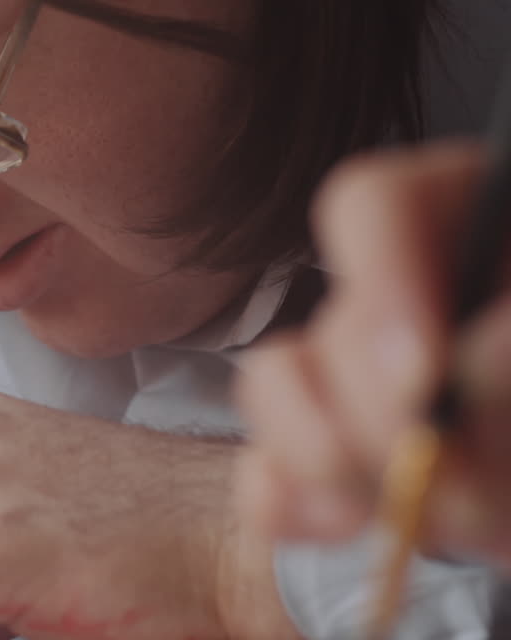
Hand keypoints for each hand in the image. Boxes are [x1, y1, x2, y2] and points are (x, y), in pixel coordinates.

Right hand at [234, 140, 510, 564]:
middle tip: (438, 472)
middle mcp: (398, 297)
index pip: (372, 208)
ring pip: (274, 388)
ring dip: (323, 459)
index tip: (420, 372)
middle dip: (378, 417)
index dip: (377, 282)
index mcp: (464, 228)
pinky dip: (289, 506)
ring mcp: (353, 379)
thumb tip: (462, 371)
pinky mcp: (333, 456)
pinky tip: (347, 524)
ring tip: (408, 513)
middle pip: (332, 326)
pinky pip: (267, 474)